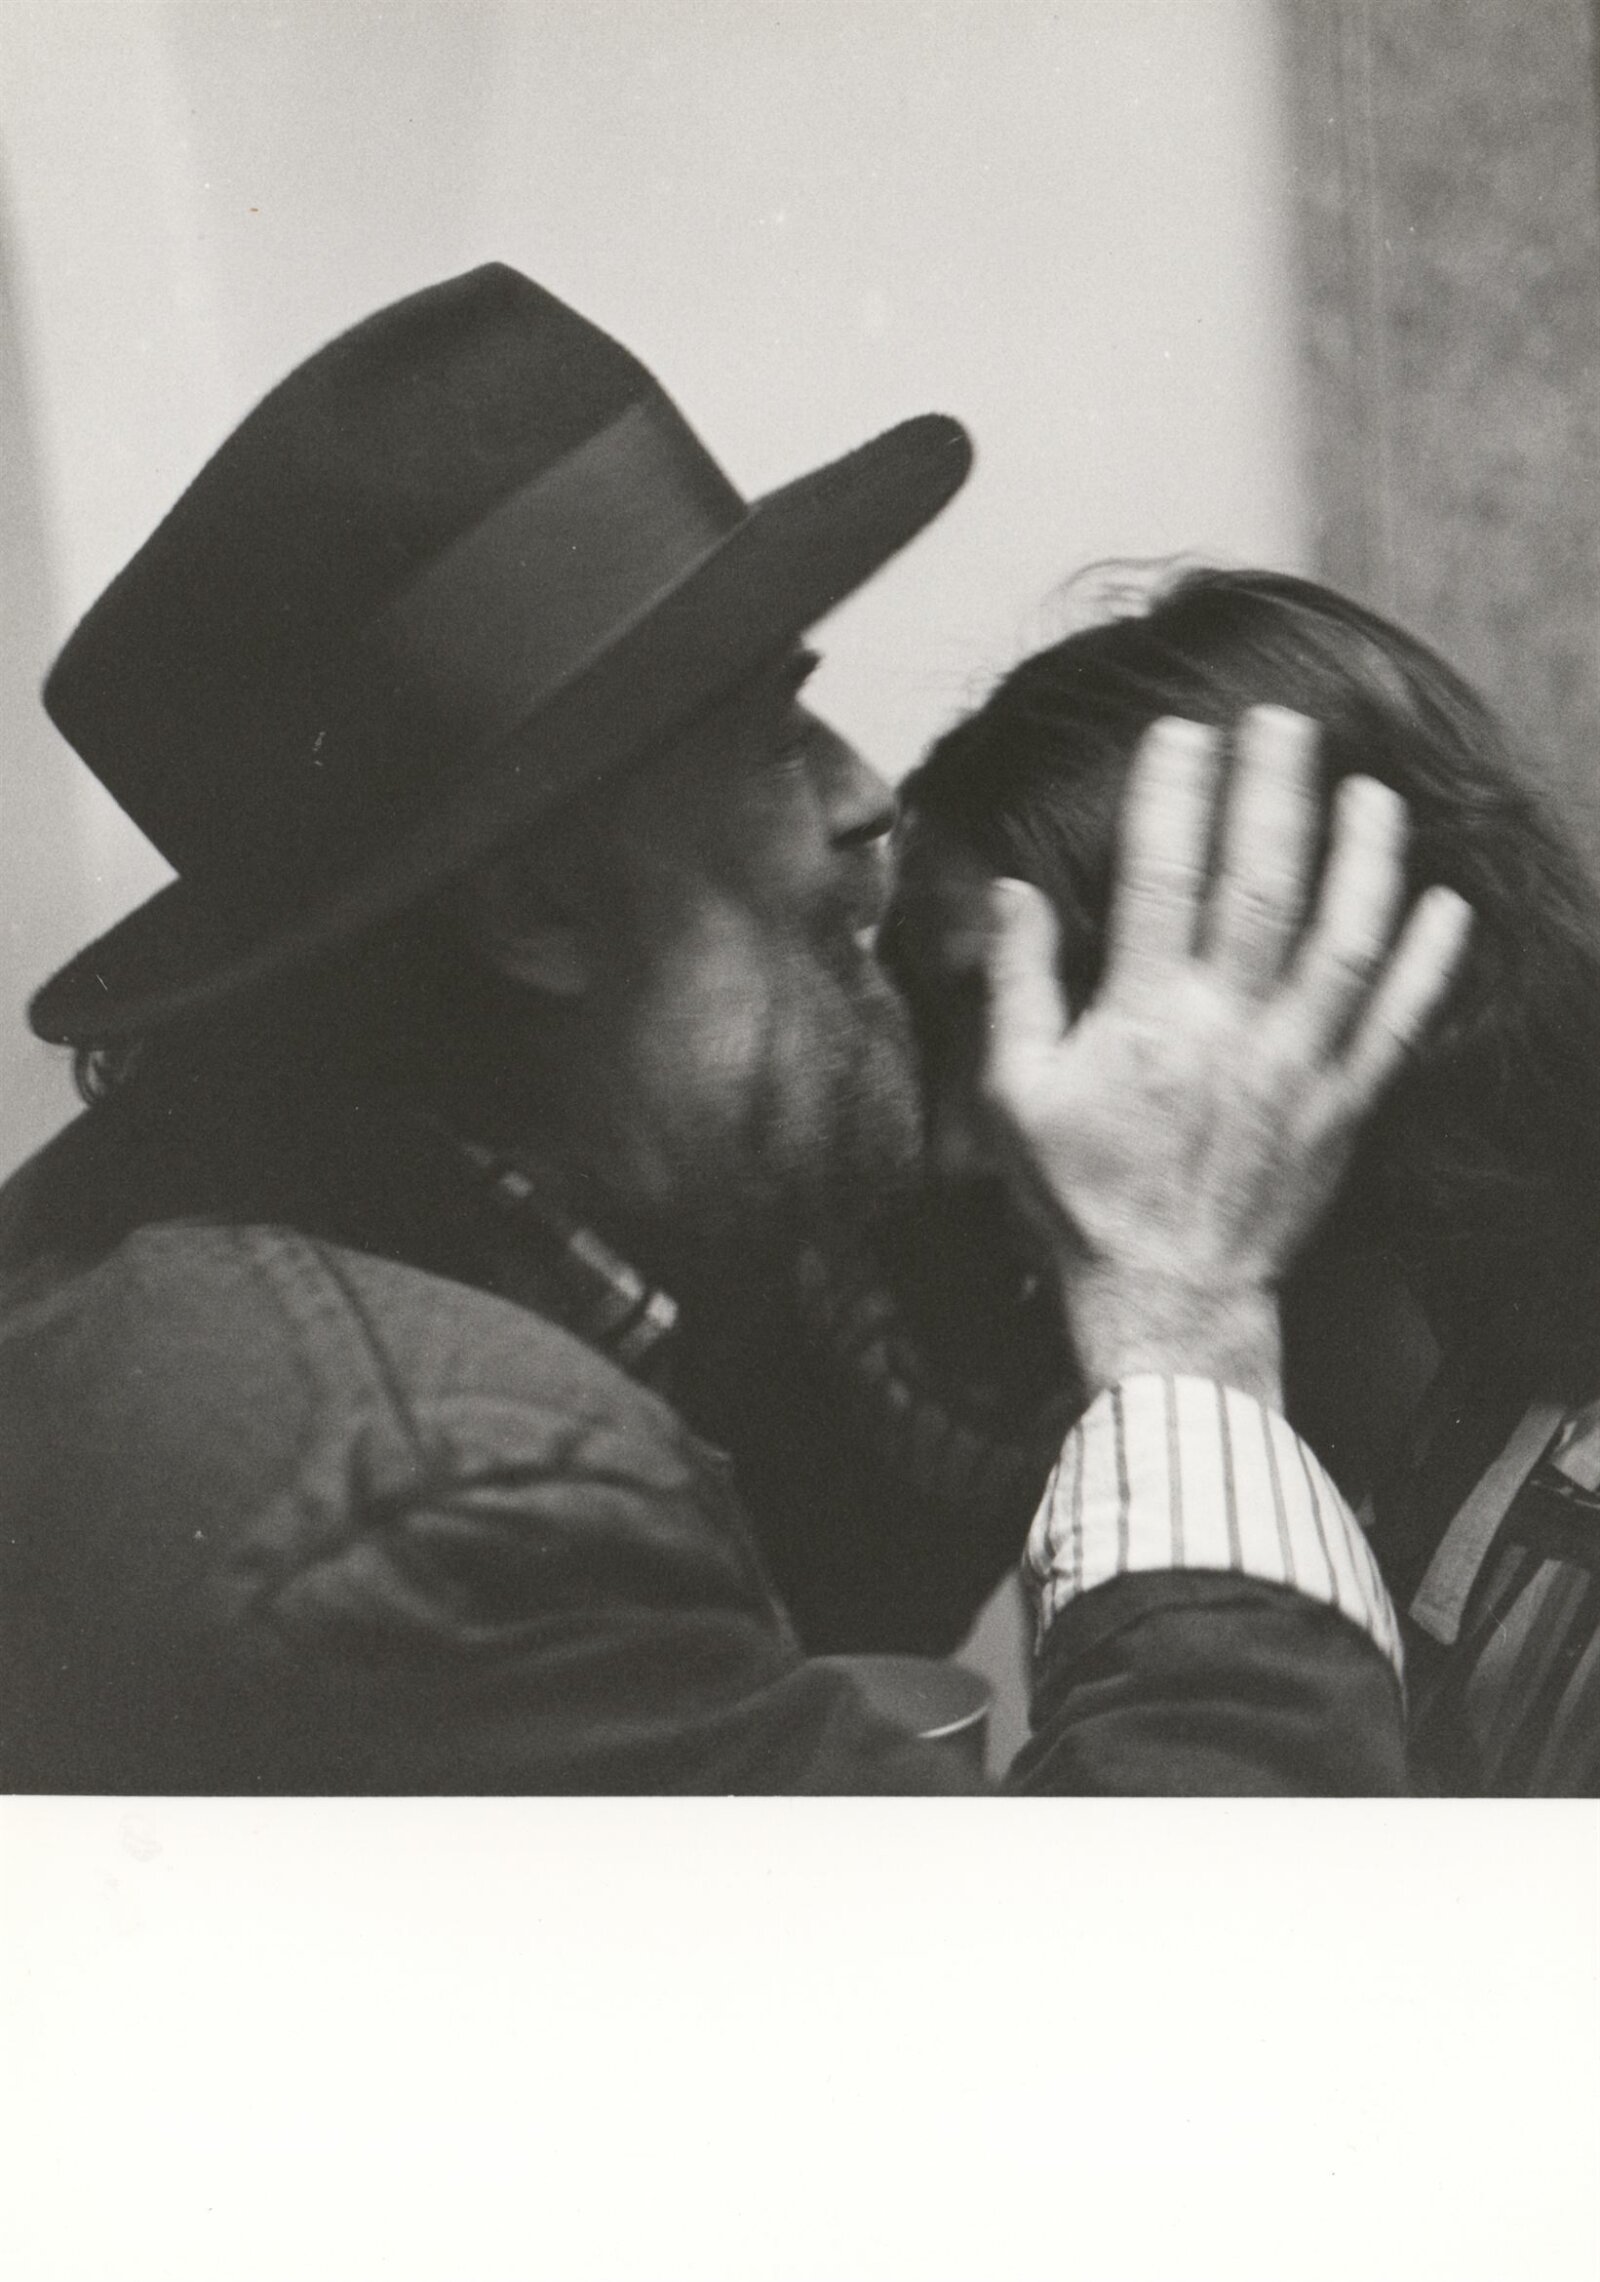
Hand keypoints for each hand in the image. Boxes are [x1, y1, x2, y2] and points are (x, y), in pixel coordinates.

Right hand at [979, 706, 1472, 1404]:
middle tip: (1284, 720)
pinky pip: (1398, 1023)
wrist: (1166, 1300)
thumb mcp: (1012, 1095)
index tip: (1182, 732)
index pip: (1160, 877)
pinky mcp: (1344, 1106)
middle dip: (1274, 791)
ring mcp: (1297, 1065)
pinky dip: (1428, 962)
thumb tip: (1014, 891)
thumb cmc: (1078, 1198)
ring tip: (1369, 791)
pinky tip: (1445, 903)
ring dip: (1363, 856)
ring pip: (1344, 939)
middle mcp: (1228, 1027)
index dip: (1172, 794)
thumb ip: (1017, 988)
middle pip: (1262, 884)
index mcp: (1142, 1017)